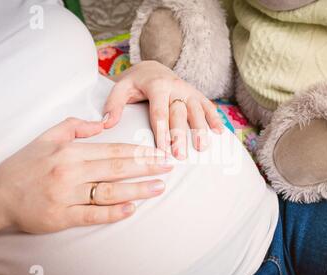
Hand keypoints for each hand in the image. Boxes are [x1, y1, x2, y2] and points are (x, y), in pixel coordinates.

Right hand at [0, 117, 172, 234]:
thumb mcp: (47, 136)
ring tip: (159, 187)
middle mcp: (70, 172)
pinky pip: (92, 215)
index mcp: (70, 151)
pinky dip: (113, 213)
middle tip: (169, 167)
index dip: (139, 152)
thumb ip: (75, 125)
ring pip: (109, 192)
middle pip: (116, 168)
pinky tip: (131, 209)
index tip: (158, 153)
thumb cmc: (25, 165)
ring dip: (137, 190)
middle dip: (146, 167)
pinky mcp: (60, 217)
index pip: (112, 150)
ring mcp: (66, 195)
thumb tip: (104, 123)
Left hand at [102, 61, 223, 159]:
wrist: (153, 67)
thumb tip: (106, 124)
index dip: (162, 131)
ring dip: (201, 128)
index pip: (159, 111)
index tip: (163, 149)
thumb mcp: (120, 88)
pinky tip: (220, 132)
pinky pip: (208, 106)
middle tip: (181, 155)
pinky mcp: (196, 94)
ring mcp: (188, 90)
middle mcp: (175, 86)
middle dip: (181, 135)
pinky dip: (215, 118)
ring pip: (197, 110)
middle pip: (179, 113)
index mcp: (156, 85)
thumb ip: (113, 105)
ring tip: (203, 146)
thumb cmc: (135, 82)